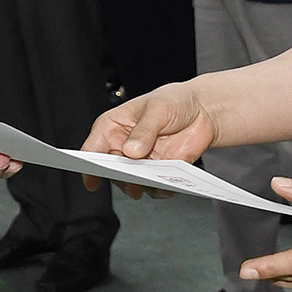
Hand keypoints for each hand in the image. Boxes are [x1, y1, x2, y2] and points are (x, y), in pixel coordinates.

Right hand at [82, 84, 216, 198]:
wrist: (203, 111)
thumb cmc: (173, 101)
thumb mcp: (158, 109)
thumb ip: (144, 130)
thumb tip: (131, 151)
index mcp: (113, 126)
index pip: (93, 147)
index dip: (88, 164)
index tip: (92, 179)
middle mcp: (123, 147)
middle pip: (111, 170)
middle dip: (119, 177)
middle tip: (130, 180)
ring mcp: (141, 161)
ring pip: (131, 183)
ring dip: (141, 186)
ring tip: (153, 182)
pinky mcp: (159, 172)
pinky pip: (154, 188)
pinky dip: (160, 190)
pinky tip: (168, 185)